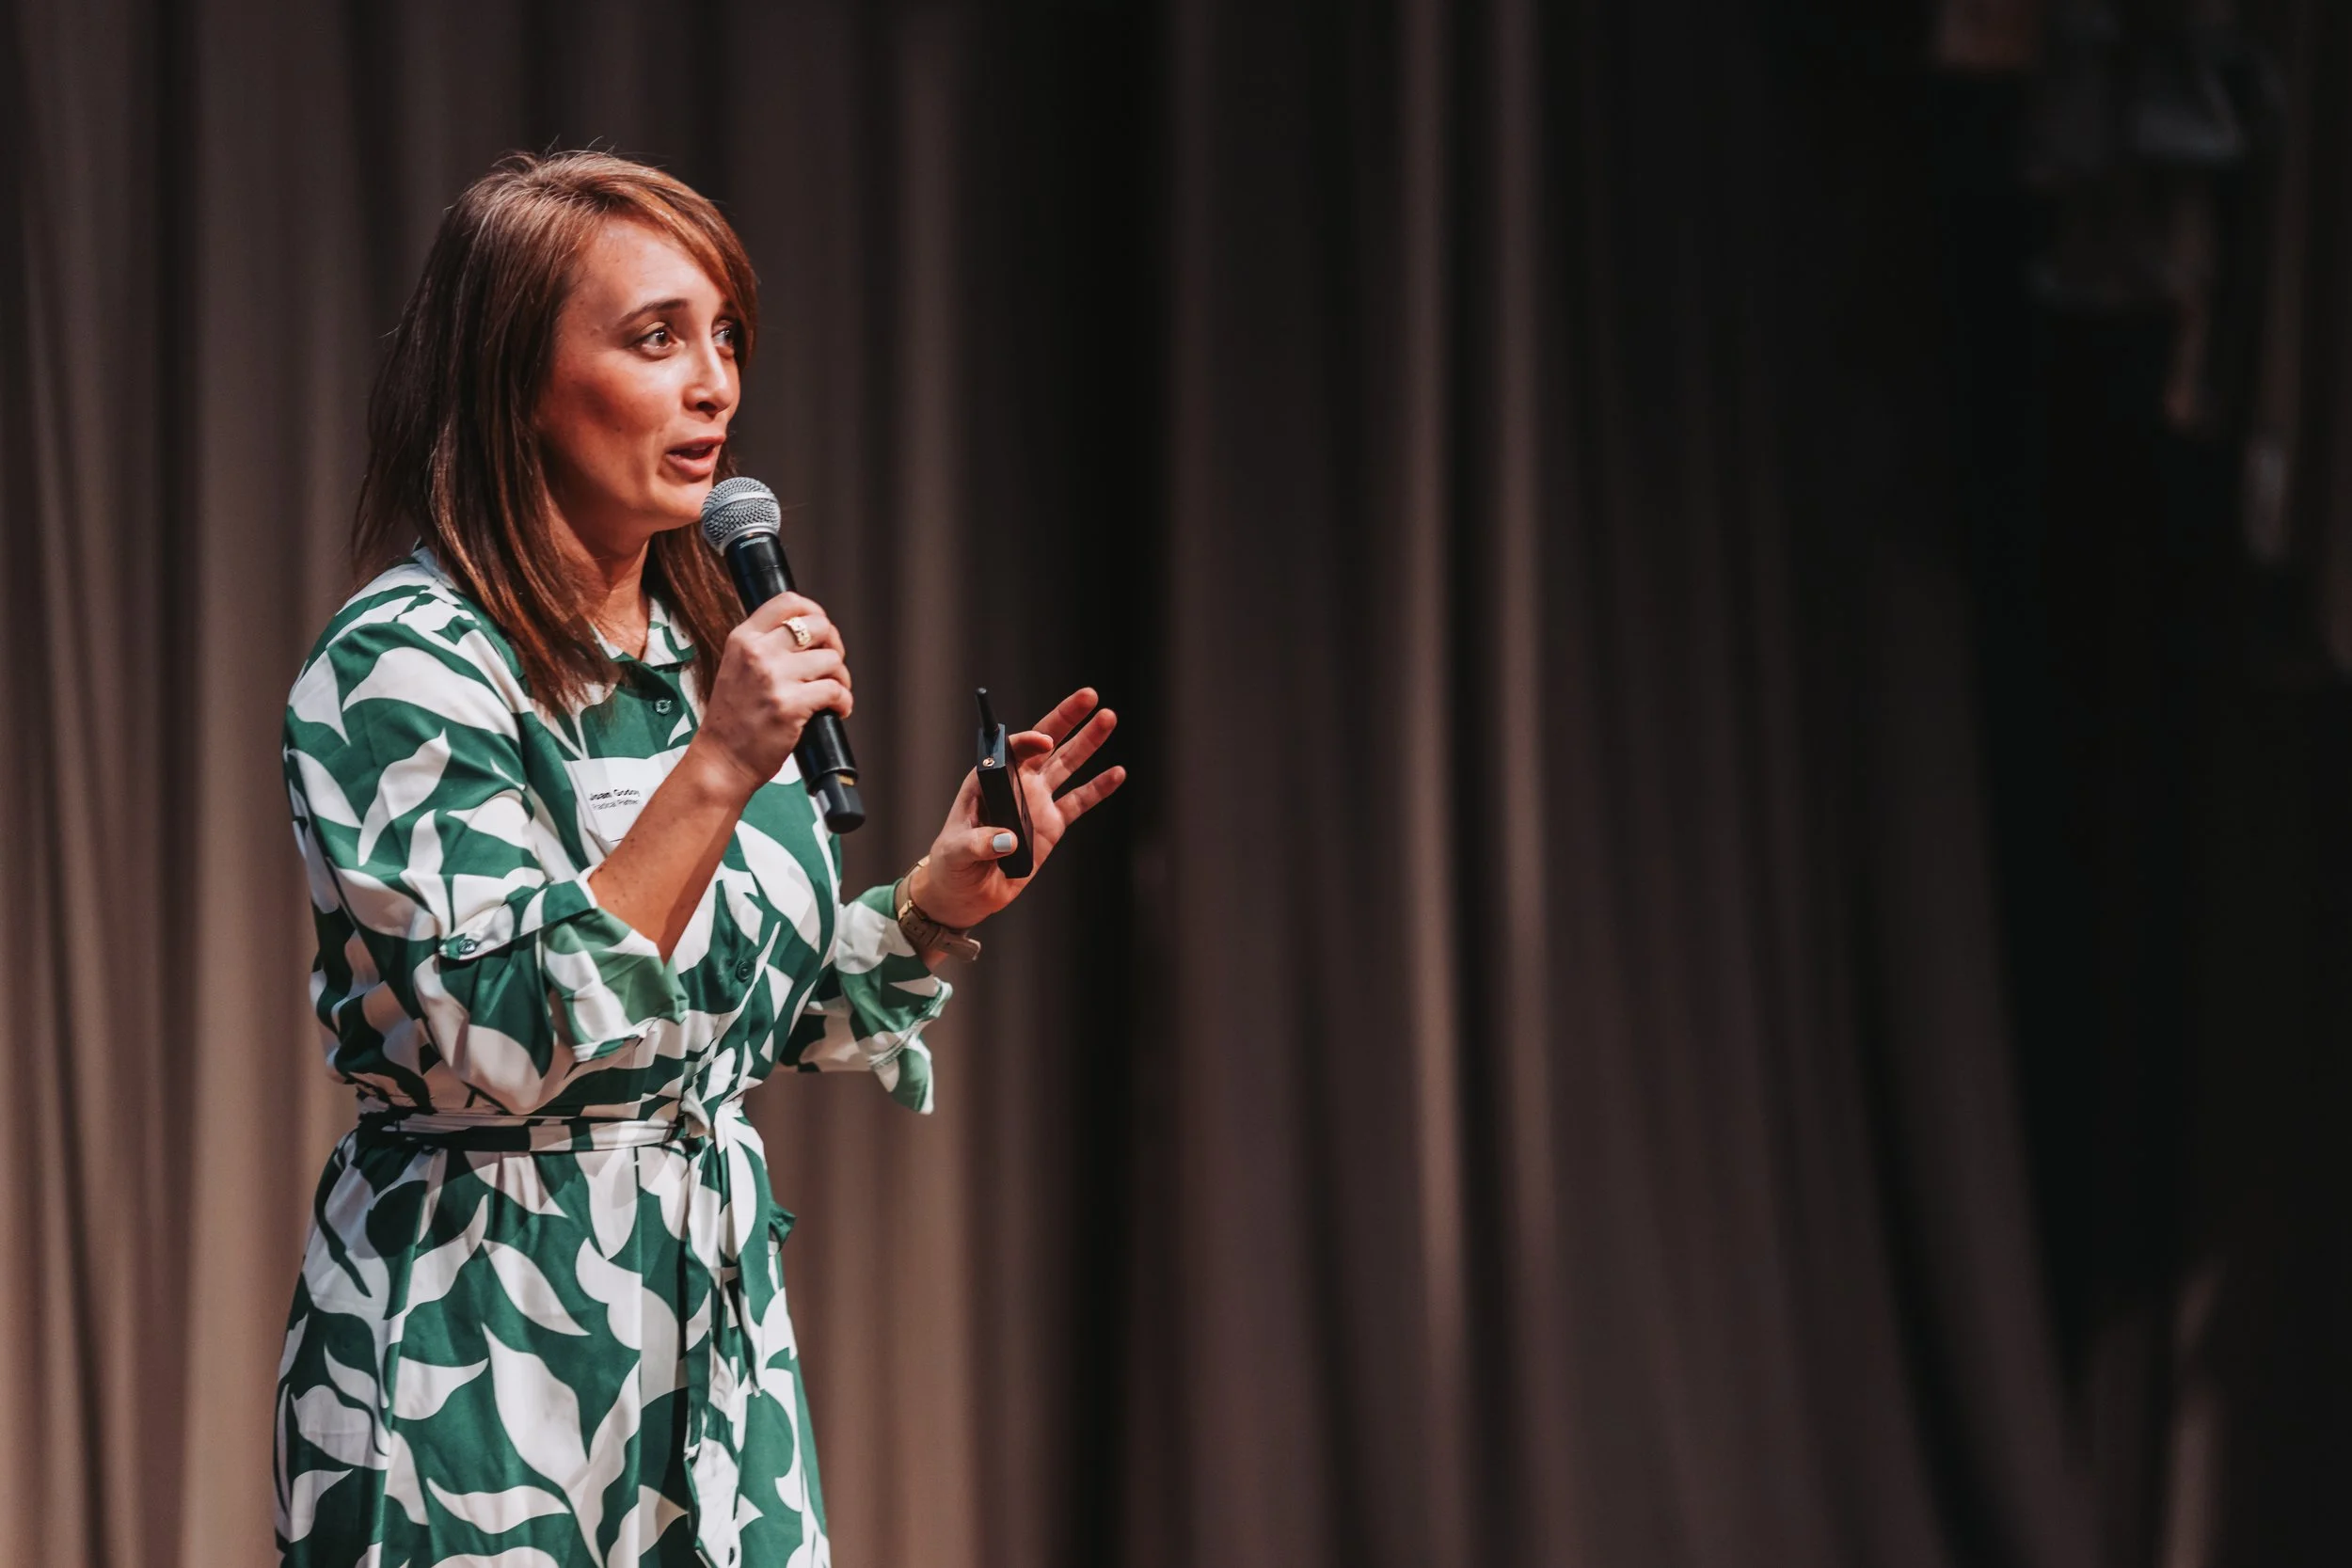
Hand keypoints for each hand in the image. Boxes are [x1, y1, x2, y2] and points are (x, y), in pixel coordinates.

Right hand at [688, 593, 852, 797]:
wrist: (721, 759)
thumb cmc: (732, 720)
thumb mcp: (737, 667)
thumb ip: (765, 647)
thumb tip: (808, 634)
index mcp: (743, 639)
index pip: (787, 602)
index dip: (814, 611)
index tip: (822, 630)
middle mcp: (757, 653)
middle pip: (818, 626)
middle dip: (834, 645)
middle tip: (831, 665)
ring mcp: (774, 678)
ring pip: (832, 660)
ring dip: (841, 678)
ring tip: (832, 693)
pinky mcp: (790, 705)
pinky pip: (836, 691)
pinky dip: (844, 702)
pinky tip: (836, 710)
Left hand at [913, 687, 1126, 929]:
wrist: (965, 893)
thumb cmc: (951, 865)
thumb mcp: (957, 852)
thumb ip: (980, 843)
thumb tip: (1007, 840)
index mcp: (988, 781)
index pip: (1010, 750)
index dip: (1028, 742)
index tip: (1044, 742)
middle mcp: (1015, 783)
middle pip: (1046, 744)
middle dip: (1067, 718)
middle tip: (1089, 695)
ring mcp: (1036, 802)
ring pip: (1067, 765)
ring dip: (1088, 742)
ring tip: (1108, 718)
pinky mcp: (1051, 825)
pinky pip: (1079, 802)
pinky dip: (1098, 788)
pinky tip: (1117, 773)